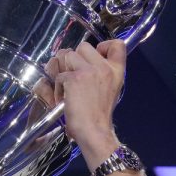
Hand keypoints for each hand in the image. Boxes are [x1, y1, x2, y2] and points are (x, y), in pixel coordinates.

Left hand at [49, 40, 126, 166]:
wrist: (94, 130)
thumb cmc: (99, 115)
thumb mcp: (110, 90)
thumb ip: (102, 74)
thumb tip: (81, 62)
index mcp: (116, 71)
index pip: (118, 45)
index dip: (104, 45)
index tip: (96, 54)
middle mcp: (104, 67)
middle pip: (83, 46)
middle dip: (74, 58)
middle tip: (73, 75)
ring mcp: (89, 71)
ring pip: (67, 55)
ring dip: (62, 69)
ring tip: (66, 87)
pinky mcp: (74, 78)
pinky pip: (58, 74)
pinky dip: (57, 87)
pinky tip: (63, 99)